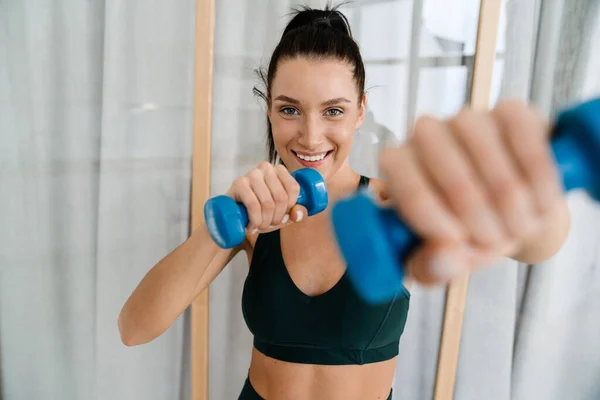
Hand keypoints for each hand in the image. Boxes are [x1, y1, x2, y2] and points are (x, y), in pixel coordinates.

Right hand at [226, 162, 306, 234]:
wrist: (232, 215)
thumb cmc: (259, 212)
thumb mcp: (281, 213)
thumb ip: (295, 213)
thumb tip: (298, 213)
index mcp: (279, 170)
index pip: (293, 188)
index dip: (290, 207)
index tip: (282, 216)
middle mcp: (265, 168)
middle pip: (281, 197)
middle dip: (277, 218)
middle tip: (269, 225)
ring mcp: (251, 174)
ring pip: (268, 203)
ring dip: (265, 221)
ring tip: (259, 226)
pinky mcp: (239, 183)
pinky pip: (253, 205)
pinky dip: (255, 220)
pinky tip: (251, 226)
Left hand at [379, 100, 563, 284]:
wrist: (517, 213)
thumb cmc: (470, 234)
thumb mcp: (446, 260)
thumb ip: (433, 267)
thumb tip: (437, 263)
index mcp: (399, 164)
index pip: (402, 176)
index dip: (428, 212)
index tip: (454, 242)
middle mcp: (427, 134)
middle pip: (446, 165)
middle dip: (474, 212)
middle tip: (493, 241)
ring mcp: (468, 119)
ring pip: (483, 147)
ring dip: (507, 197)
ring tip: (517, 228)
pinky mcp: (510, 112)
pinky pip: (522, 136)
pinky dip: (536, 175)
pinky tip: (540, 203)